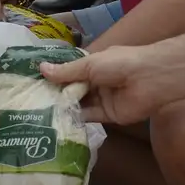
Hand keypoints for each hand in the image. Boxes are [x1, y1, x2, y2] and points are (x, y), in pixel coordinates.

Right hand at [38, 45, 165, 124]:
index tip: (35, 83)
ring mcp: (104, 99)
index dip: (55, 77)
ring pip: (81, 104)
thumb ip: (66, 71)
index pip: (71, 72)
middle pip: (74, 89)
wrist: (150, 79)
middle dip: (58, 94)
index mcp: (94, 64)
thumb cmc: (120, 63)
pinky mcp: (109, 115)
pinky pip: (90, 117)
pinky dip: (77, 118)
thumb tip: (41, 68)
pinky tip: (59, 120)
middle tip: (34, 101)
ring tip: (41, 113)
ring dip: (65, 107)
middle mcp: (98, 81)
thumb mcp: (89, 64)